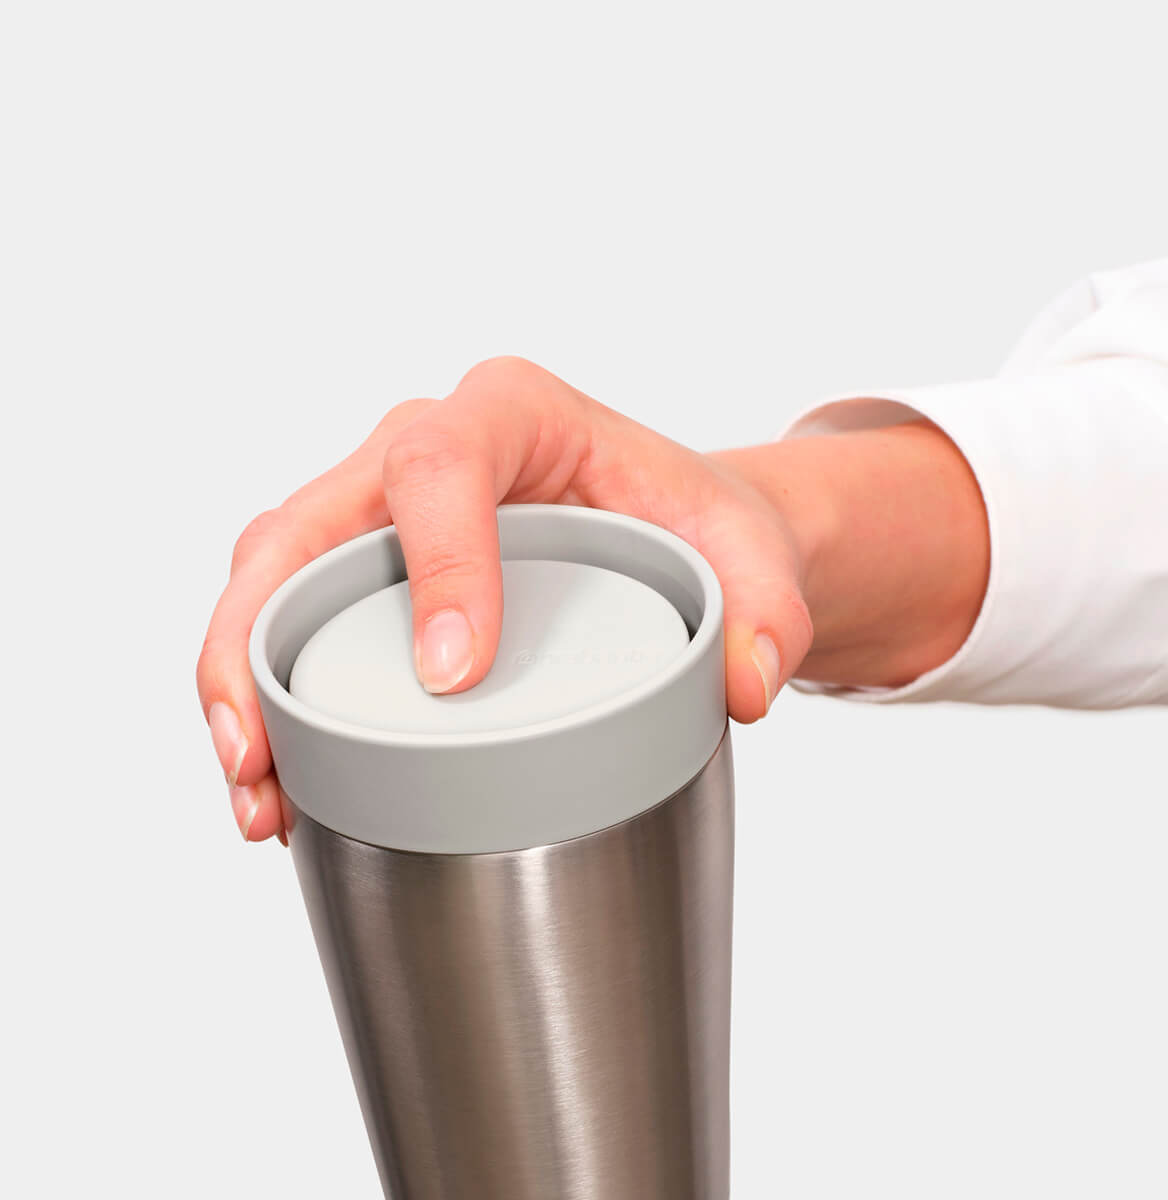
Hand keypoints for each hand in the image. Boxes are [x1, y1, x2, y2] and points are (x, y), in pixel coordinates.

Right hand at [197, 357, 817, 842]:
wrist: (667, 530)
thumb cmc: (689, 521)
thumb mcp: (746, 550)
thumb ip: (769, 607)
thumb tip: (744, 687)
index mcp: (512, 414)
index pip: (441, 466)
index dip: (434, 564)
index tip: (452, 678)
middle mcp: (423, 448)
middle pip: (307, 523)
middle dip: (266, 641)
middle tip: (271, 757)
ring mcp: (379, 510)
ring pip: (271, 574)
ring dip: (241, 683)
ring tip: (257, 797)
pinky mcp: (364, 570)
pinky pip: (287, 618)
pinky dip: (266, 698)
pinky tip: (277, 784)